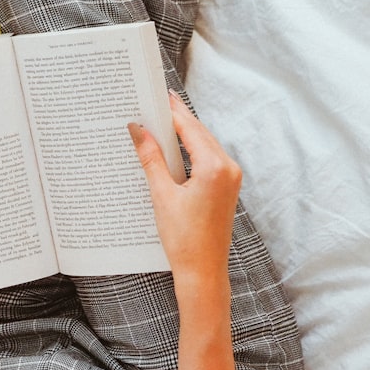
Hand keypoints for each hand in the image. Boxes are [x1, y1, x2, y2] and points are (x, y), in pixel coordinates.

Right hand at [128, 91, 240, 280]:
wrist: (203, 272)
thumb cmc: (184, 239)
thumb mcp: (162, 195)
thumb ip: (151, 159)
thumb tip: (138, 131)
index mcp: (214, 167)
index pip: (189, 128)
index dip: (171, 112)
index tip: (156, 97)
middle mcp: (228, 168)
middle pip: (199, 133)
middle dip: (177, 119)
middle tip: (155, 104)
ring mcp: (231, 178)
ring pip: (204, 144)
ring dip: (184, 134)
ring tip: (160, 122)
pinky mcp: (227, 188)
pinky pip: (208, 159)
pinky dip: (191, 150)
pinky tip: (173, 148)